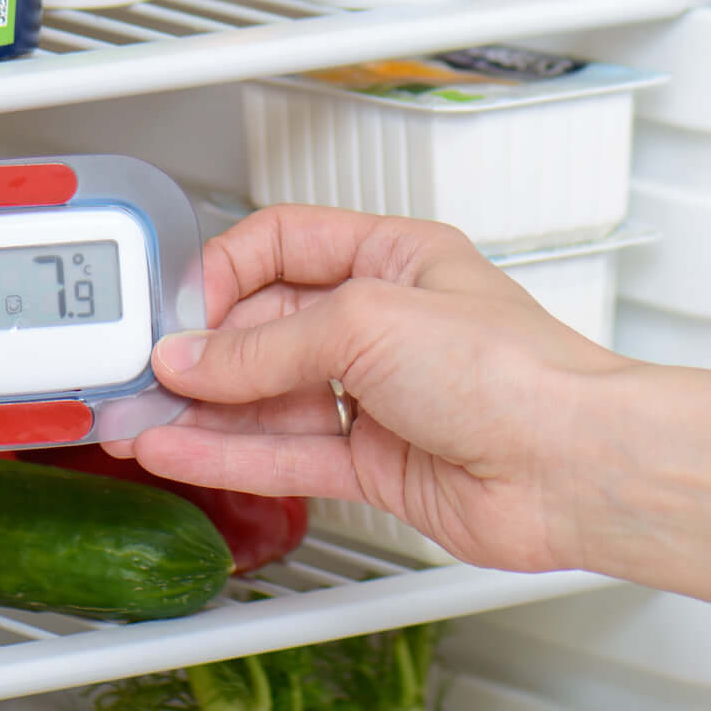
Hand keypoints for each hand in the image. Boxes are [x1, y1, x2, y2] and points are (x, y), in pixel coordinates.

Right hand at [119, 205, 639, 572]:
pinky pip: (287, 452)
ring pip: (270, 398)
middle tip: (145, 374)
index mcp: (396, 258)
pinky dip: (228, 454)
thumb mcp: (369, 323)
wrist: (571, 466)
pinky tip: (178, 451)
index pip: (283, 245)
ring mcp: (382, 396)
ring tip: (139, 420)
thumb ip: (268, 344)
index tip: (180, 312)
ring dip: (203, 410)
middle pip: (269, 326)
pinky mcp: (379, 463)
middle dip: (203, 351)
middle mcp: (387, 322)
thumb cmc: (513, 373)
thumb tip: (192, 358)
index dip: (225, 274)